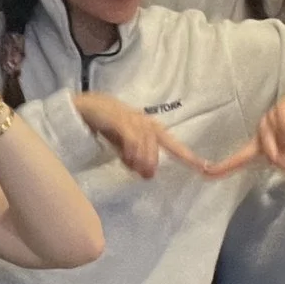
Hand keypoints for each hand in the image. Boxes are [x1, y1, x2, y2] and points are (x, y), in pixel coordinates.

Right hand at [73, 92, 252, 180]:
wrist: (79, 109)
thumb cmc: (102, 125)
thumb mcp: (120, 145)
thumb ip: (133, 157)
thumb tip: (146, 173)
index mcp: (147, 127)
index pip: (172, 144)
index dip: (188, 156)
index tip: (205, 168)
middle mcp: (143, 121)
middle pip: (158, 142)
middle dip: (153, 160)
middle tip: (145, 175)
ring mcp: (131, 117)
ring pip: (147, 141)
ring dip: (143, 158)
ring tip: (134, 168)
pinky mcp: (118, 118)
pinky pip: (132, 136)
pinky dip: (133, 150)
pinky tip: (127, 159)